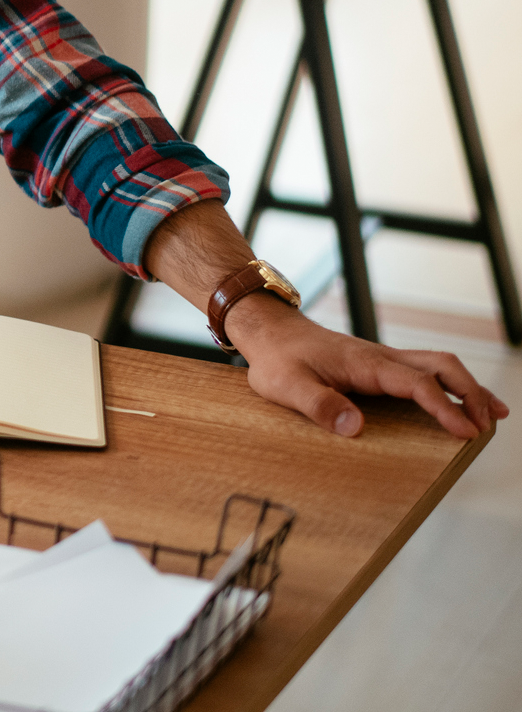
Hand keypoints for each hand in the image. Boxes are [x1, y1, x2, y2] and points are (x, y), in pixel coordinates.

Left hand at [227, 294, 506, 439]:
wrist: (268, 331)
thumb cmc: (276, 359)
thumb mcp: (287, 386)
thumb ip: (320, 406)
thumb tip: (357, 428)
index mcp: (365, 363)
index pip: (417, 384)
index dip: (444, 408)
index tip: (465, 432)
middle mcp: (381, 357)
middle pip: (441, 366)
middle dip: (470, 393)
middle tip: (488, 425)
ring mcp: (383, 359)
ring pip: (438, 365)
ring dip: (467, 387)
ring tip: (494, 415)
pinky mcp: (379, 366)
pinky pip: (425, 371)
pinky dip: (450, 385)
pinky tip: (461, 402)